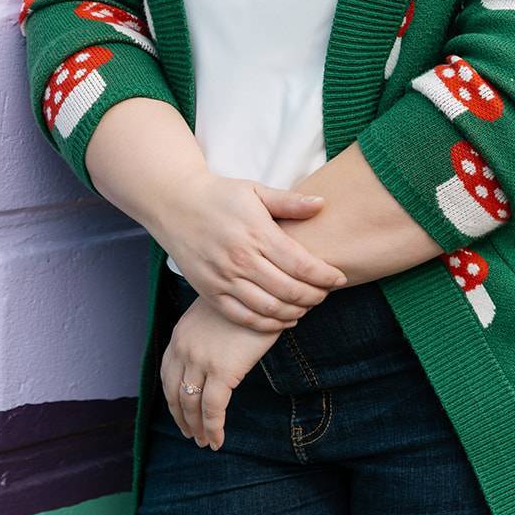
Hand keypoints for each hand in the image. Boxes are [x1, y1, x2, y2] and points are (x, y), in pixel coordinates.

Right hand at [153, 171, 347, 331]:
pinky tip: (283, 320)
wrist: (174, 204)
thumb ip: (289, 201)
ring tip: (308, 306)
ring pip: (269, 309)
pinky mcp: (209, 292)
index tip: (340, 278)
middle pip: (289, 290)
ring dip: (295, 312)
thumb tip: (322, 204)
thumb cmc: (220, 195)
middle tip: (326, 294)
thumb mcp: (255, 190)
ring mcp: (223, 278)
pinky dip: (267, 324)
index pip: (301, 264)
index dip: (325, 275)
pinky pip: (243, 317)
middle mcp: (241, 259)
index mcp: (257, 233)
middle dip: (315, 296)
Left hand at [161, 292, 284, 447]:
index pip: (168, 375)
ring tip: (205, 442)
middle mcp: (184, 349)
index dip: (173, 399)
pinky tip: (218, 440)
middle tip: (191, 435)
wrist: (265, 289)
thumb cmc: (247, 300)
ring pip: (192, 405)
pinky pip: (213, 409)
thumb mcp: (216, 313)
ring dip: (196, 428)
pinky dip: (213, 428)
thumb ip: (207, 334)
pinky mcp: (222, 371)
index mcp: (180, 335)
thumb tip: (212, 355)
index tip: (181, 413)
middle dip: (182, 418)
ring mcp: (201, 360)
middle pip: (174, 394)